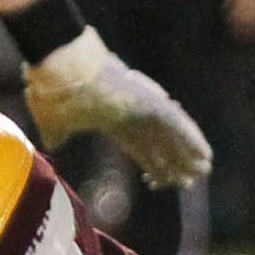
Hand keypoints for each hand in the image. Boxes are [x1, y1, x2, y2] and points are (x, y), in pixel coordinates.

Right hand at [26, 28, 210, 191]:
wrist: (61, 73)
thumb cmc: (55, 97)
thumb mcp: (53, 124)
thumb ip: (57, 136)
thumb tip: (49, 146)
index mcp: (114, 120)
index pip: (137, 147)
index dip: (149, 164)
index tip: (156, 181)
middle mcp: (133, 114)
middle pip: (159, 144)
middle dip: (173, 163)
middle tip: (186, 181)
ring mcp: (144, 107)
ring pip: (174, 136)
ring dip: (189, 154)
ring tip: (203, 171)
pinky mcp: (152, 103)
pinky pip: (179, 125)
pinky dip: (192, 141)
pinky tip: (205, 156)